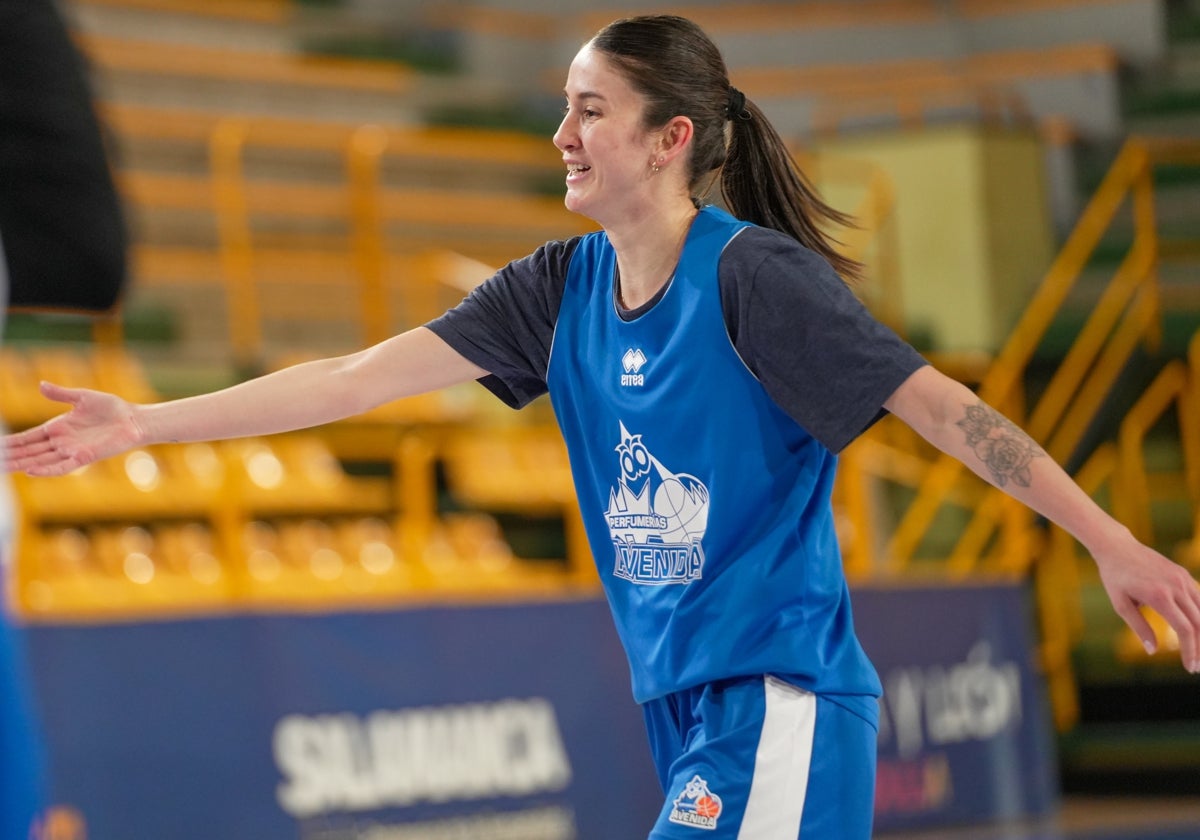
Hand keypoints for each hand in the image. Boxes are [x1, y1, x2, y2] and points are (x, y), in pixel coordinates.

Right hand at [3, 381, 143, 475]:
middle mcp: (61, 442)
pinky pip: (62, 466)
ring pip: (40, 460)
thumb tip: (41, 385)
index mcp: (57, 428)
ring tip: (3, 467)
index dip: (11, 443)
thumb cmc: (112, 408)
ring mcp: (71, 451)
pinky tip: (30, 470)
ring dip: (21, 464)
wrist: (134, 419)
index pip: (27, 438)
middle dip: (10, 456)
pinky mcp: (84, 457)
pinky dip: (46, 469)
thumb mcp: (82, 397)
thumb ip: (61, 394)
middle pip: (29, 452)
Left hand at [1094, 532, 1199, 672]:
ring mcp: (1182, 578)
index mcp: (1159, 596)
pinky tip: (1198, 630)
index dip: (1191, 651)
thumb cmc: (1115, 577)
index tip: (1190, 668)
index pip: (1185, 629)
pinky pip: (1199, 598)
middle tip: (1197, 666)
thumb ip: (1139, 627)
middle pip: (1199, 623)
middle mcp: (1176, 586)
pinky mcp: (1184, 574)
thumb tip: (1153, 651)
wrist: (1117, 548)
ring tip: (1199, 651)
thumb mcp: (1120, 604)